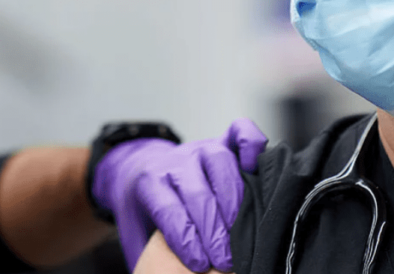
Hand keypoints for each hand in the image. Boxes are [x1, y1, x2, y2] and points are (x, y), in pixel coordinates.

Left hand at [91, 118, 267, 271]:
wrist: (142, 167)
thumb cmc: (148, 208)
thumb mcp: (136, 227)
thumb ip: (148, 250)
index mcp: (150, 182)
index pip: (167, 208)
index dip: (184, 237)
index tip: (198, 263)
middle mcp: (177, 162)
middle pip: (197, 191)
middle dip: (213, 229)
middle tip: (224, 260)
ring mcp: (202, 147)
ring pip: (220, 162)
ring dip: (234, 201)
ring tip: (245, 233)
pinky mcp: (223, 139)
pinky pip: (240, 132)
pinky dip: (252, 146)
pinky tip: (256, 169)